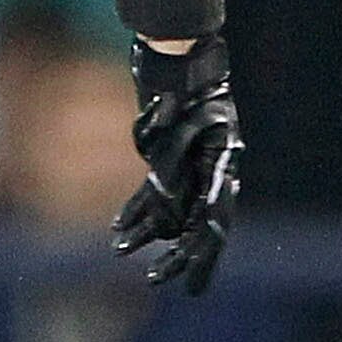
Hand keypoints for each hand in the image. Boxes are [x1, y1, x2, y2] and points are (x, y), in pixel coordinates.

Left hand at [113, 34, 240, 295]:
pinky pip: (155, 195)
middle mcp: (210, 173)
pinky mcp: (169, 163)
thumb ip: (169, 158)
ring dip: (150, 234)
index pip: (216, 215)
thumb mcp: (175, 121)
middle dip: (180, 256)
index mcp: (222, 164)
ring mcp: (191, 170)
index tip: (190, 267)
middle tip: (157, 280)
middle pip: (198, 224)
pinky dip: (138, 212)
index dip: (203, 246)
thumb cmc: (182, 86)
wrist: (179, 61)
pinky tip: (119, 229)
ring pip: (173, 213)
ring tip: (127, 256)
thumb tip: (161, 195)